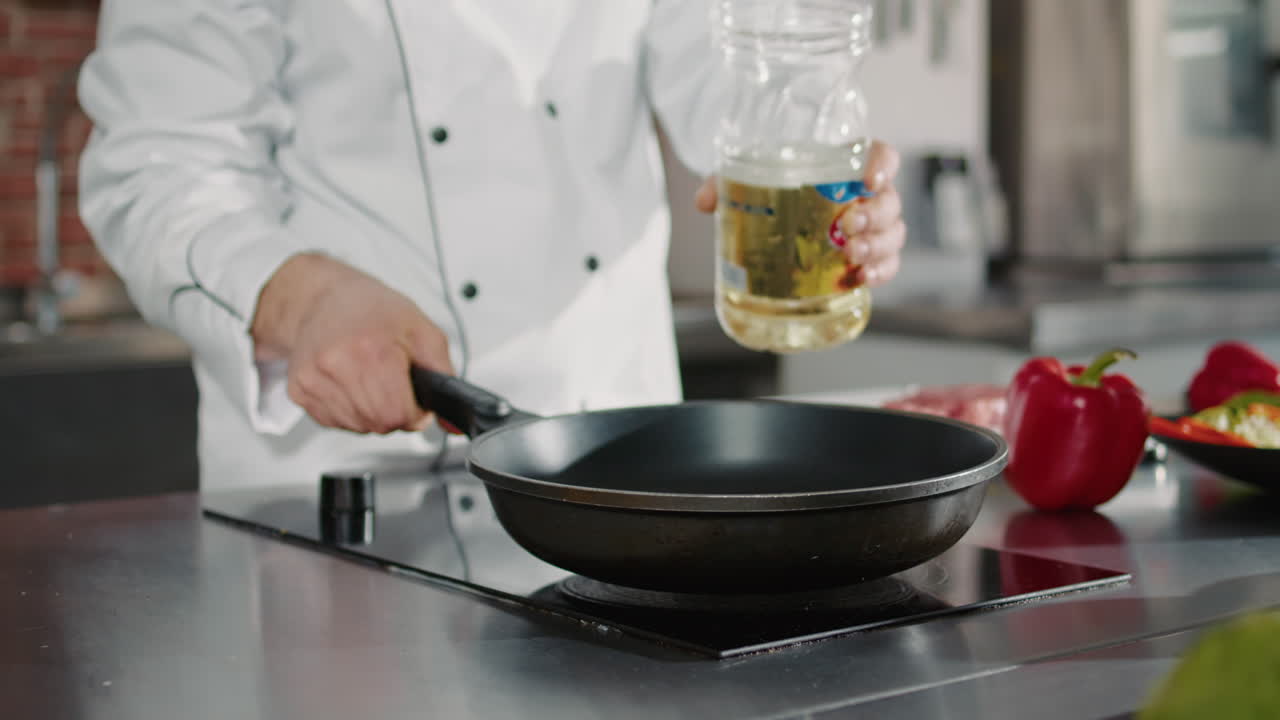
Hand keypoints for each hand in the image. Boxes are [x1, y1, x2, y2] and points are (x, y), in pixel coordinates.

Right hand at [251, 253, 454, 433]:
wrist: (321, 298)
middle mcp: (338, 366)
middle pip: (379, 424)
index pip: (399, 415)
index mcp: (372, 351)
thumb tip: (453, 422)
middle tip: (394, 385)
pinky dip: (350, 411)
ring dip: (372, 413)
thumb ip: (444, 375)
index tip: (414, 398)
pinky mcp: (298, 391)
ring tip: (371, 379)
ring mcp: (314, 380)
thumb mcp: (422, 331)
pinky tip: (350, 383)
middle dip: (395, 413)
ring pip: (358, 427)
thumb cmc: (372, 310)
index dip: (414, 412)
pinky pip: (335, 422)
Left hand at [695, 140, 904, 286]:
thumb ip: (726, 183)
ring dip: (878, 246)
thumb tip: (705, 201)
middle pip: (890, 201)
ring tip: (852, 256)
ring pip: (893, 235)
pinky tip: (861, 279)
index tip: (870, 179)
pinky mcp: (867, 258)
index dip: (883, 164)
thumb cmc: (774, 189)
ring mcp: (871, 229)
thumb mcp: (748, 181)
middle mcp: (866, 196)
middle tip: (847, 226)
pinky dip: (880, 273)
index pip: (880, 154)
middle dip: (875, 216)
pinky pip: (887, 265)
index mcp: (845, 167)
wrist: (777, 214)